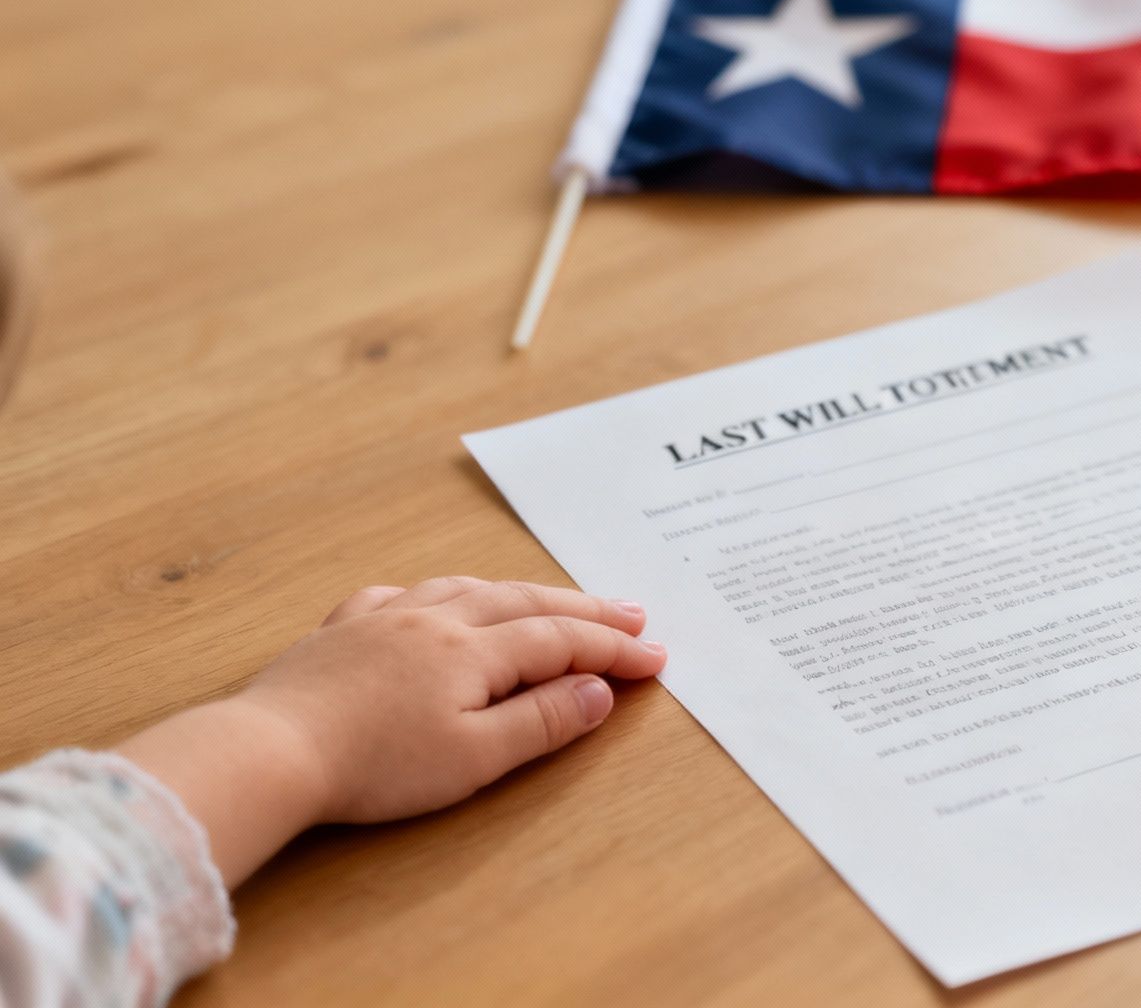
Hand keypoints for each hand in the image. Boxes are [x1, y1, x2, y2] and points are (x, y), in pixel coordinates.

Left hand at [120, 577, 665, 884]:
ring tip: (552, 600)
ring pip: (469, 588)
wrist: (269, 752)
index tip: (656, 659)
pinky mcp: (341, 631)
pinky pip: (402, 595)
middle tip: (631, 615)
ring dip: (521, 593)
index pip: (562, 642)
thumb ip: (541, 722)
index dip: (613, 650)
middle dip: (584, 610)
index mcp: (473, 650)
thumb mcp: (474, 759)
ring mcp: (385, 618)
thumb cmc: (373, 767)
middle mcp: (435, 619)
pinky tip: (436, 603)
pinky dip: (440, 595)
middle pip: (525, 603)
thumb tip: (596, 691)